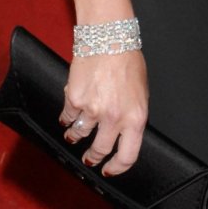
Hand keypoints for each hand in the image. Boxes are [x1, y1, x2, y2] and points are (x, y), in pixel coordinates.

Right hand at [60, 49, 147, 176]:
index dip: (117, 168)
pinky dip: (66, 119)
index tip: (109, 170)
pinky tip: (67, 118)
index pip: (127, 156)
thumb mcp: (140, 93)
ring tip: (73, 135)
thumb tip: (123, 134)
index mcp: (135, 118)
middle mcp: (114, 117)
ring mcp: (93, 110)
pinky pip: (67, 117)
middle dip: (93, 157)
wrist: (109, 38)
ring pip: (79, 135)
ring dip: (75, 137)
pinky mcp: (74, 99)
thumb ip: (132, 116)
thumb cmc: (128, 61)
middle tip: (90, 158)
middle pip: (100, 149)